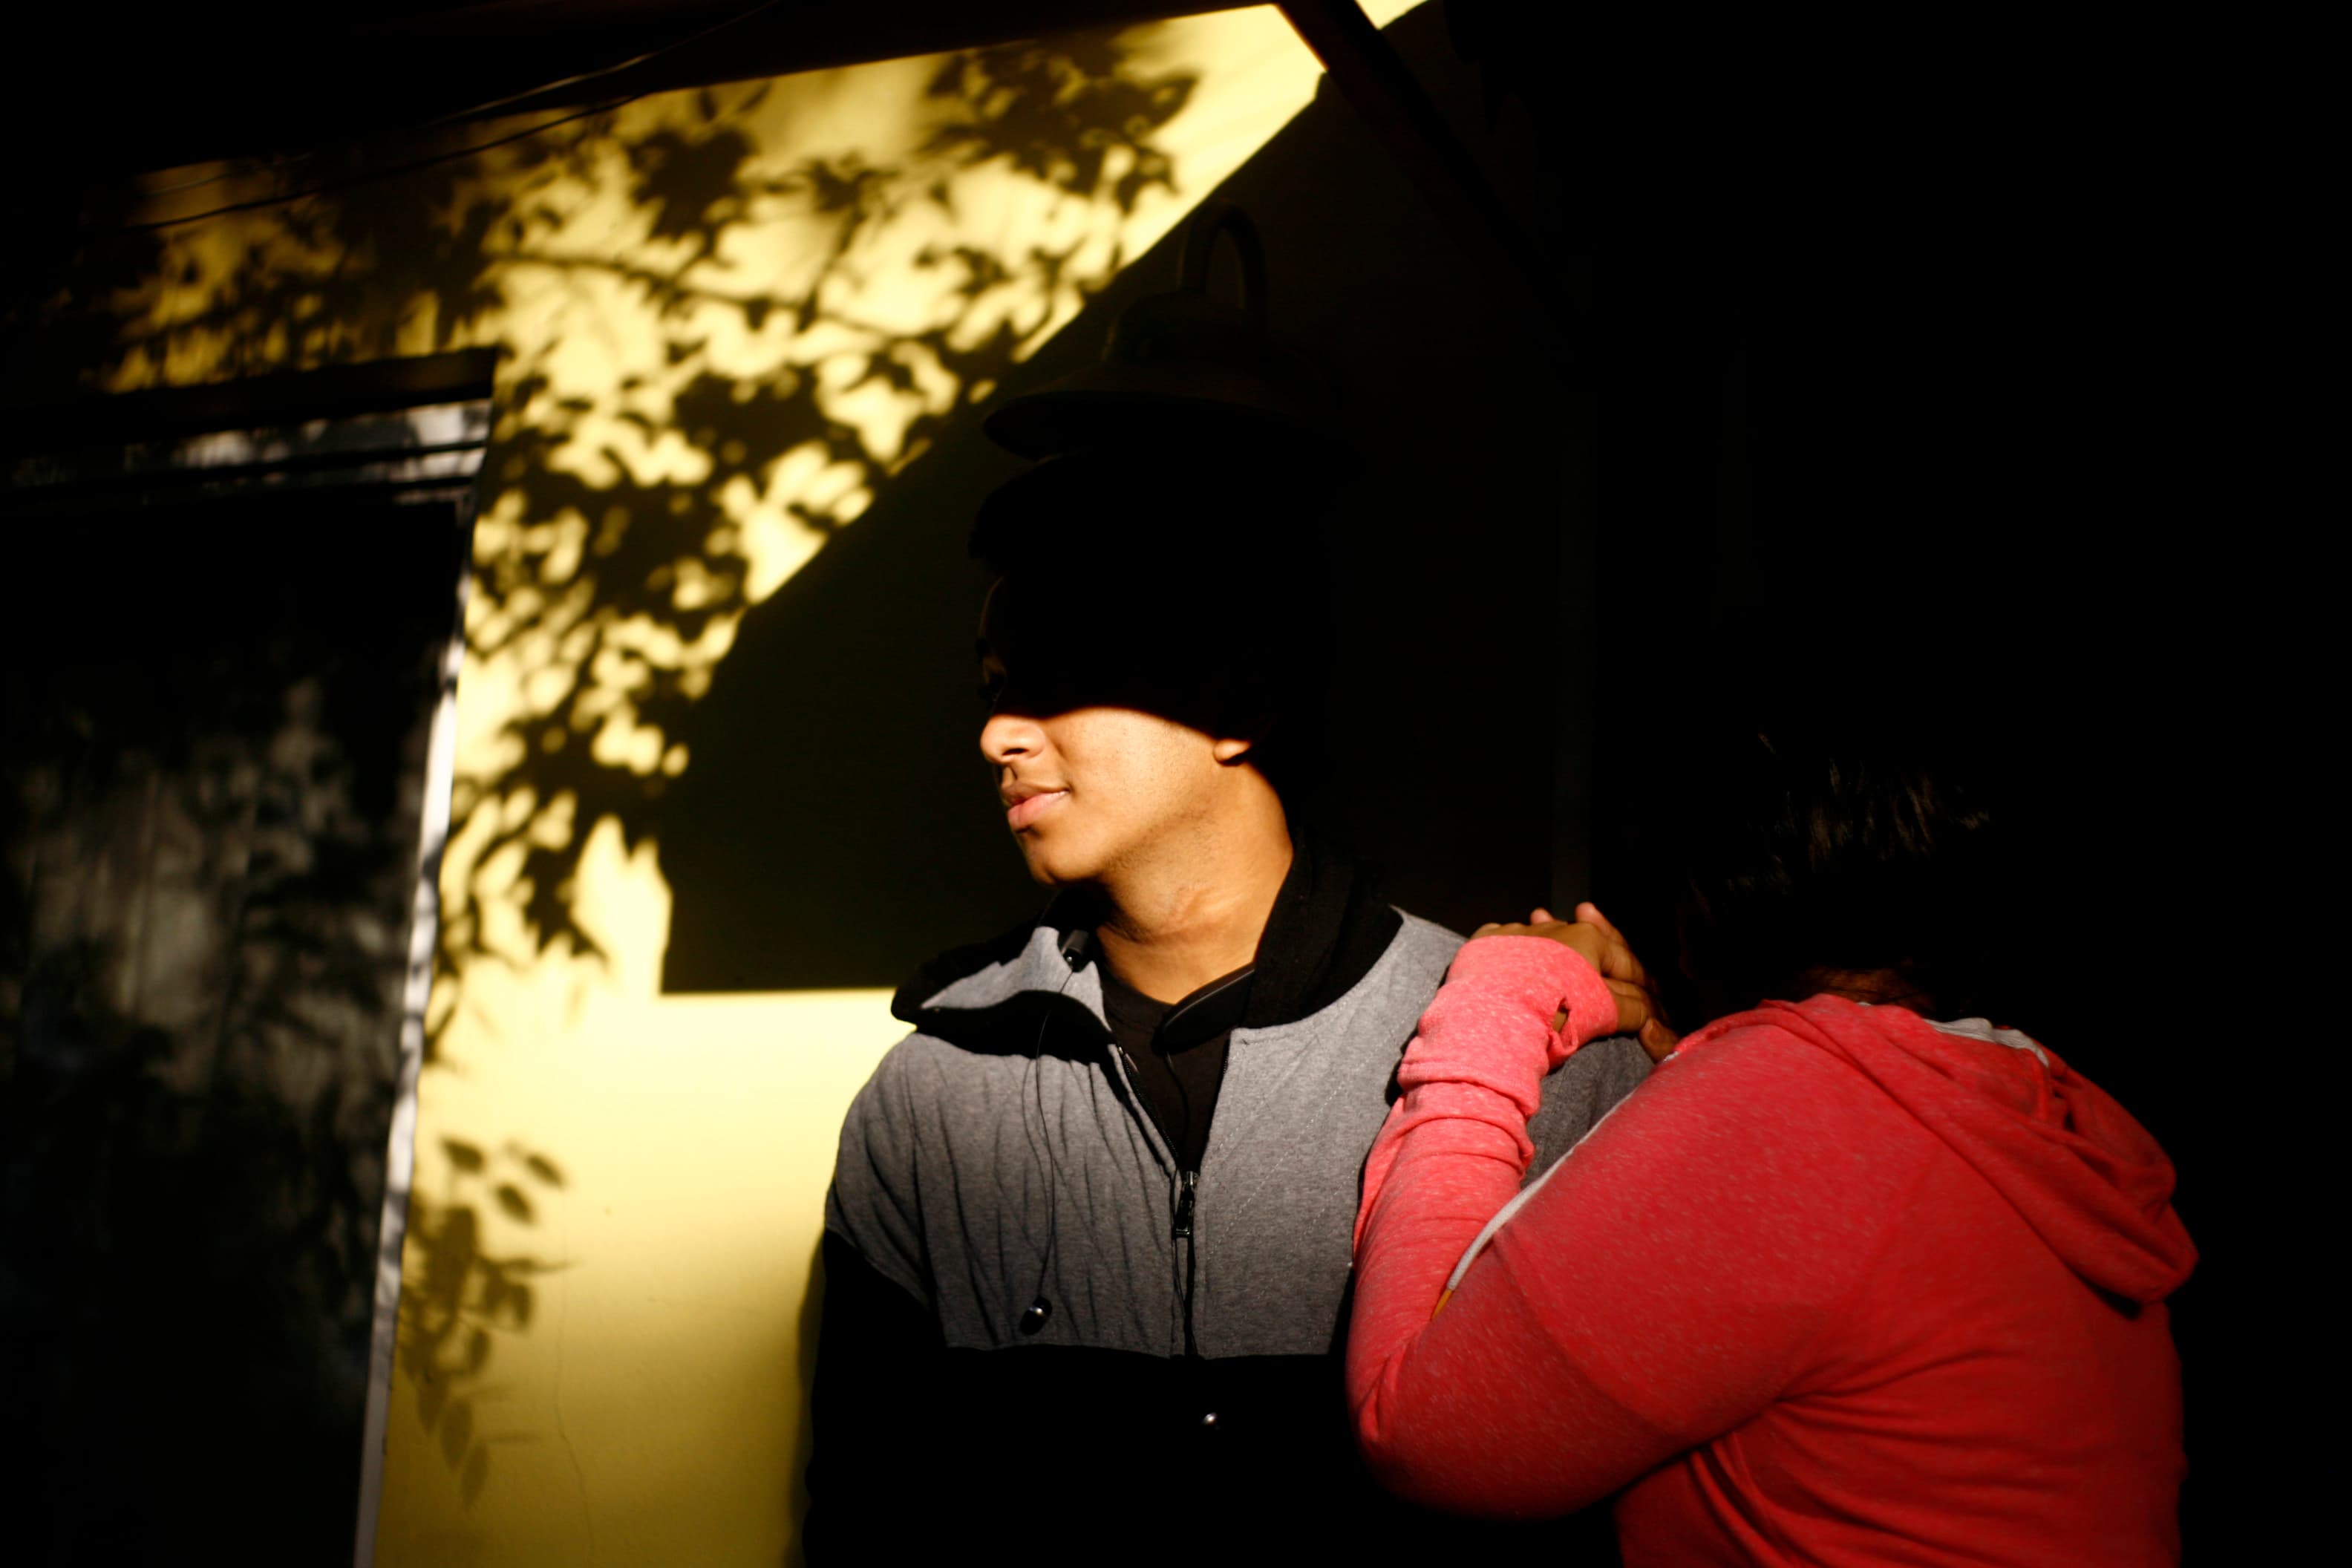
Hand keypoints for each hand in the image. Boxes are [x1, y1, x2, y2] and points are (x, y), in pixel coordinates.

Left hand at [1471, 902, 1681, 1061]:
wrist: (1497, 1013)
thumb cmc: (1557, 1012)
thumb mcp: (1603, 1013)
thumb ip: (1631, 1007)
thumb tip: (1649, 1007)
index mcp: (1589, 941)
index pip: (1623, 960)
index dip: (1637, 978)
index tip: (1644, 988)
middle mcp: (1554, 928)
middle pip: (1581, 938)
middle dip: (1590, 934)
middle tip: (1587, 913)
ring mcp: (1518, 932)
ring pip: (1540, 930)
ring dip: (1548, 932)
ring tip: (1545, 919)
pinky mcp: (1486, 943)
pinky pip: (1504, 939)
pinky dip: (1512, 945)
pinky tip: (1510, 949)